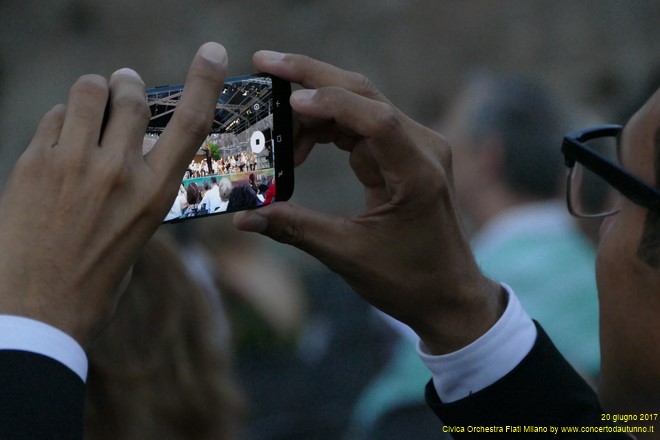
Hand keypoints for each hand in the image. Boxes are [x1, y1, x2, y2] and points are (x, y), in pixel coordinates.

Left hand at [0, 42, 227, 347]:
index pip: (190, 125)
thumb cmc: (96, 275)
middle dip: (126, 84)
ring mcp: (73, 164)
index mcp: (155, 193)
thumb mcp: (138, 231)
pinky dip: (62, 121)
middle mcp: (118, 172)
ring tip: (90, 110)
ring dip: (93, 93)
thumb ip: (140, 185)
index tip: (213, 52)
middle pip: (130, 94)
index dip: (205, 82)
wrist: (38, 308)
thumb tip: (131, 150)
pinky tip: (59, 145)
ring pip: (88, 92)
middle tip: (122, 87)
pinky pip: (54, 117)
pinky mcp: (34, 164)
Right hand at [234, 51, 504, 353]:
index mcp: (417, 174)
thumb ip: (296, 229)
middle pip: (364, 96)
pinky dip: (326, 127)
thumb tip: (244, 218)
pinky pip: (360, 127)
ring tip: (273, 124)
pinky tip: (298, 143)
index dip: (332, 104)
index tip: (288, 102)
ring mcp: (413, 149)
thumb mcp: (349, 256)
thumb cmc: (410, 279)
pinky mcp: (401, 156)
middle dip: (313, 77)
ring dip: (314, 107)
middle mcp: (422, 149)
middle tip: (264, 63)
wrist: (448, 293)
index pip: (376, 119)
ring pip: (359, 106)